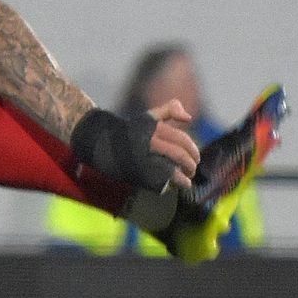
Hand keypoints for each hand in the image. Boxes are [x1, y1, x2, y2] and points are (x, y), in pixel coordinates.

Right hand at [70, 103, 198, 194]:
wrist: (100, 143)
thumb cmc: (128, 131)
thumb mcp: (148, 116)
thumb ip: (169, 110)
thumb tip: (189, 118)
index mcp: (155, 128)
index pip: (181, 139)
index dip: (192, 149)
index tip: (196, 158)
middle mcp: (150, 143)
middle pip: (178, 155)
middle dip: (190, 164)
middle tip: (192, 170)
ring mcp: (144, 160)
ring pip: (171, 171)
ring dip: (183, 178)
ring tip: (186, 181)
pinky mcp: (137, 174)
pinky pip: (159, 182)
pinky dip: (170, 185)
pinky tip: (174, 187)